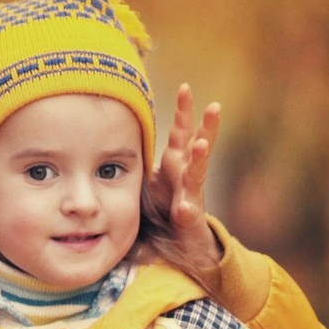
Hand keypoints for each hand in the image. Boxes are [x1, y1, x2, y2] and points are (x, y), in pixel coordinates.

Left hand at [150, 84, 221, 251]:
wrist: (180, 241)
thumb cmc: (163, 205)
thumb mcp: (149, 177)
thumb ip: (141, 159)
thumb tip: (114, 136)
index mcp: (175, 161)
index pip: (181, 131)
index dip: (184, 111)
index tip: (186, 87)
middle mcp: (186, 173)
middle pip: (196, 144)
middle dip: (205, 125)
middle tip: (214, 106)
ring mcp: (191, 194)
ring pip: (198, 173)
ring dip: (200, 158)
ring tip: (201, 145)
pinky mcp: (190, 217)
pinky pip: (188, 212)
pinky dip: (186, 209)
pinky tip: (184, 208)